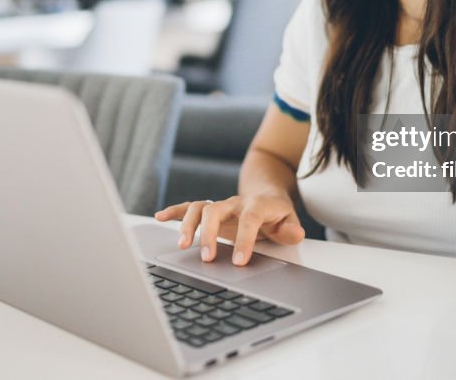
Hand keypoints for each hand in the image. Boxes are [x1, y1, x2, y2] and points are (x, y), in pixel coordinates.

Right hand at [154, 195, 304, 265]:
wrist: (265, 194)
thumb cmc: (275, 213)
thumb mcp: (289, 220)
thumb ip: (291, 229)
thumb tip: (295, 234)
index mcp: (256, 206)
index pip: (248, 220)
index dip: (244, 240)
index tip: (239, 261)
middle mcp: (234, 203)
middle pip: (216, 210)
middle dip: (209, 234)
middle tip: (208, 258)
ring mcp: (220, 206)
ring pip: (199, 208)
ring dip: (188, 225)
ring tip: (182, 245)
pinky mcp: (209, 210)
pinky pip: (188, 207)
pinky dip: (174, 211)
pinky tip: (160, 217)